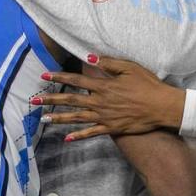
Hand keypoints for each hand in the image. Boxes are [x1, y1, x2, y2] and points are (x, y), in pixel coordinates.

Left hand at [32, 55, 185, 139]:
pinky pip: (91, 133)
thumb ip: (108, 63)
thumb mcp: (130, 68)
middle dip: (50, 100)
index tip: (44, 76)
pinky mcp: (112, 128)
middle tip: (33, 101)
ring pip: (76, 118)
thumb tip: (88, 57)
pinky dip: (78, 136)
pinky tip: (66, 138)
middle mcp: (100, 102)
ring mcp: (105, 117)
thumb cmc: (148, 85)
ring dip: (58, 118)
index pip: (76, 81)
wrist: (162, 107)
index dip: (59, 78)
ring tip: (43, 118)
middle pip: (70, 100)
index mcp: (104, 86)